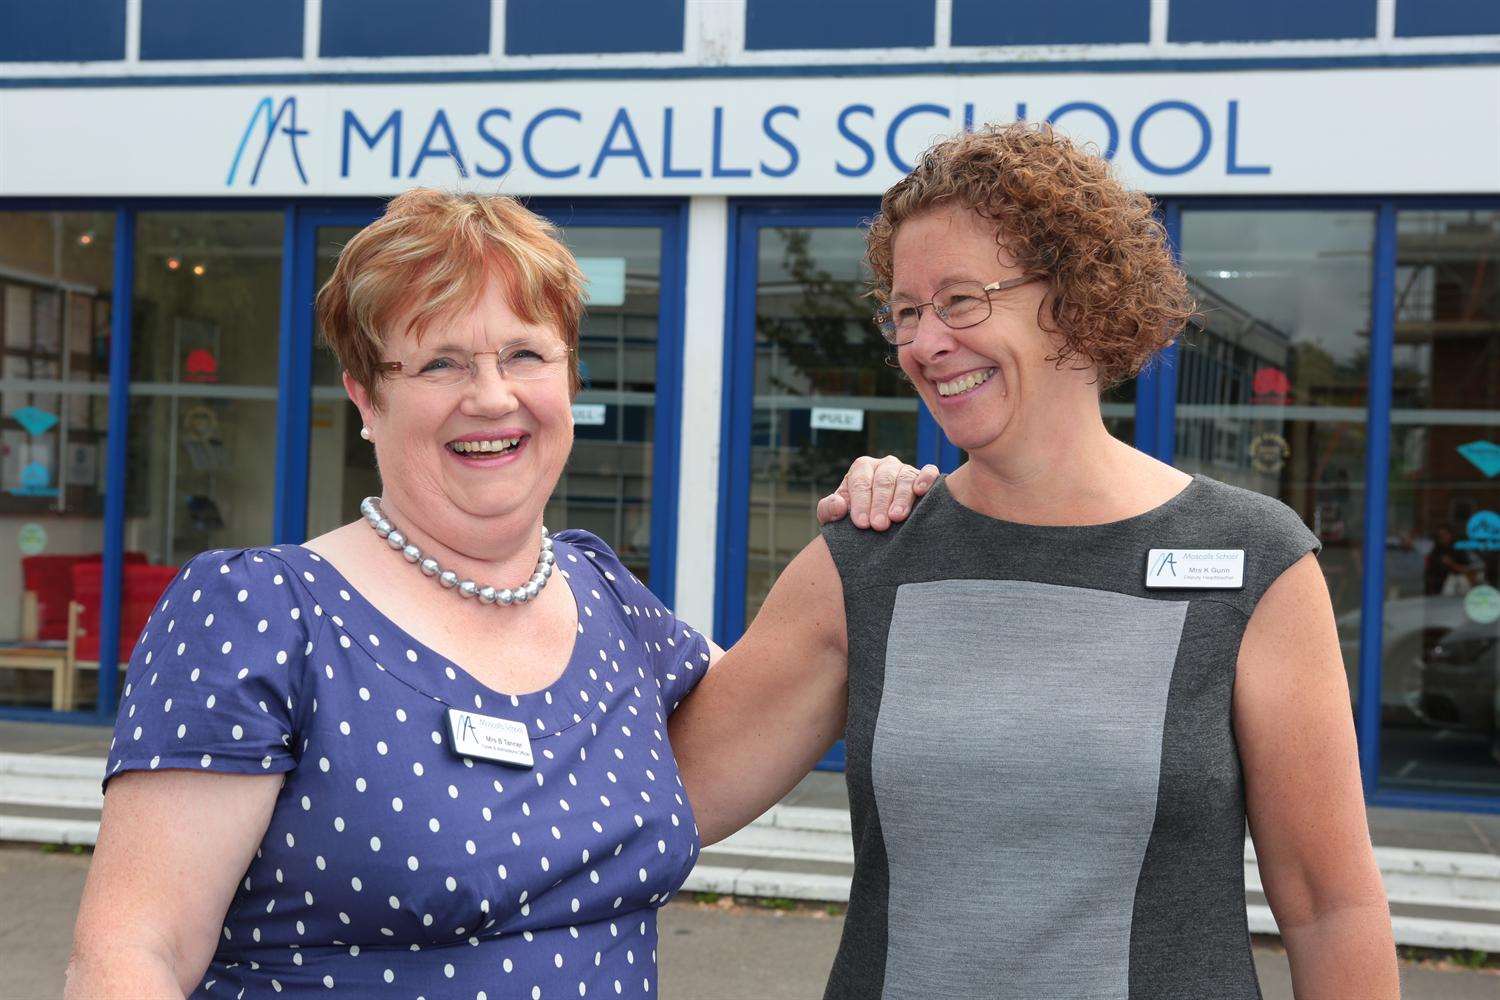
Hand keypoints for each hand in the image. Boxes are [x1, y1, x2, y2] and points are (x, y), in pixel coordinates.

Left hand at [816, 456, 939, 530]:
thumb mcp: (836, 515)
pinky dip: (926, 479)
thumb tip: (838, 505)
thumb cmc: (856, 518)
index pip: (860, 482)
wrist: (876, 524)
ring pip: (904, 478)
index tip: (862, 523)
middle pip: (883, 481)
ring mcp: (905, 470)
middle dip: (880, 504)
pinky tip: (921, 491)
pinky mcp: (924, 477)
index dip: (860, 502)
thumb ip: (829, 509)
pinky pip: (928, 472)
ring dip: (901, 498)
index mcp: (862, 468)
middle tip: (879, 526)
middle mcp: (885, 465)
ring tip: (897, 517)